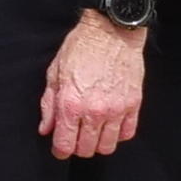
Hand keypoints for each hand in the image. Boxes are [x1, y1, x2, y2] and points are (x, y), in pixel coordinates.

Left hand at [39, 12, 146, 157]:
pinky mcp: (134, 104)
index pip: (65, 144)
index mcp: (70, 104)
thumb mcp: (55, 73)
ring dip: (98, 143)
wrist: (111, 30)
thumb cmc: (80, 48)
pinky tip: (110, 124)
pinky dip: (118, 134)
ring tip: (93, 131)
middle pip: (86, 150)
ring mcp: (117, 109)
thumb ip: (49, 105)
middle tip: (75, 135)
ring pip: (107, 146)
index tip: (59, 146)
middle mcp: (94, 111)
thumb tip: (46, 129)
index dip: (59, 150)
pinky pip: (127, 133)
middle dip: (77, 147)